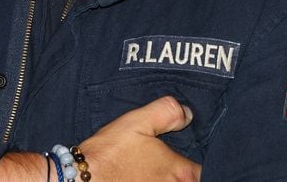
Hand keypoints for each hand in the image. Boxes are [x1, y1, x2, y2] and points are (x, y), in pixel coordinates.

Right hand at [0, 97, 200, 180]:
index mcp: (178, 172)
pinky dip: (157, 179)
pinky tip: (143, 170)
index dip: (205, 160)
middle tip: (175, 153)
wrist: (81, 178)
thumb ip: (167, 111)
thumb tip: (187, 113)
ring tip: (156, 162)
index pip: (206, 171)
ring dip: (170, 175)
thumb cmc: (111, 151)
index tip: (198, 149)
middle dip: (187, 169)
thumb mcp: (138, 120)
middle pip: (191, 180)